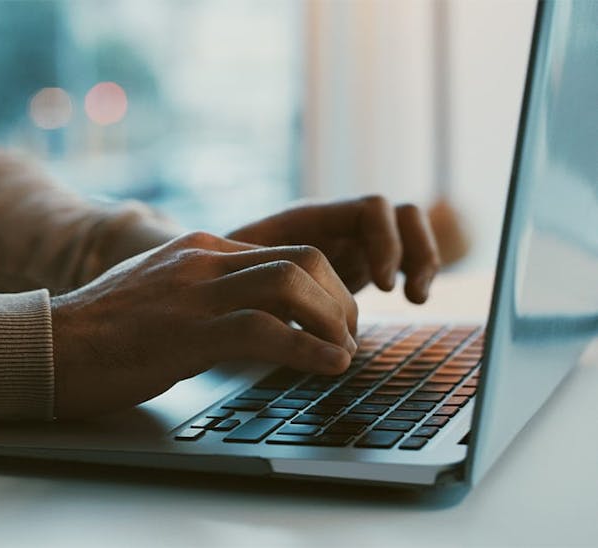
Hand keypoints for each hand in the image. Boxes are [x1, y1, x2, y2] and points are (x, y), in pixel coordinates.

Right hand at [51, 232, 357, 417]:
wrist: (47, 346)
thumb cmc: (103, 331)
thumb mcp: (162, 293)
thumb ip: (205, 291)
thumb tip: (250, 314)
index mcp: (201, 249)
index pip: (287, 250)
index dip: (326, 285)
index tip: (337, 319)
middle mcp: (203, 261)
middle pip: (303, 258)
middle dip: (340, 299)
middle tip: (347, 336)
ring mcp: (194, 293)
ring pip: (292, 284)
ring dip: (333, 321)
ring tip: (344, 353)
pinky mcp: (187, 333)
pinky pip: (266, 330)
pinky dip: (309, 349)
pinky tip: (328, 366)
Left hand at [227, 195, 440, 302]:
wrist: (212, 277)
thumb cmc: (218, 273)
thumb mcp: (238, 273)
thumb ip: (263, 276)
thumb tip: (280, 298)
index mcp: (310, 218)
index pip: (371, 209)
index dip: (386, 242)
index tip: (383, 285)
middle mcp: (335, 223)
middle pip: (399, 214)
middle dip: (413, 250)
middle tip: (404, 294)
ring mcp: (348, 241)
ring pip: (407, 231)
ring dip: (422, 259)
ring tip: (415, 298)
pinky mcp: (355, 264)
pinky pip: (401, 255)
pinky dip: (413, 272)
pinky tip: (410, 300)